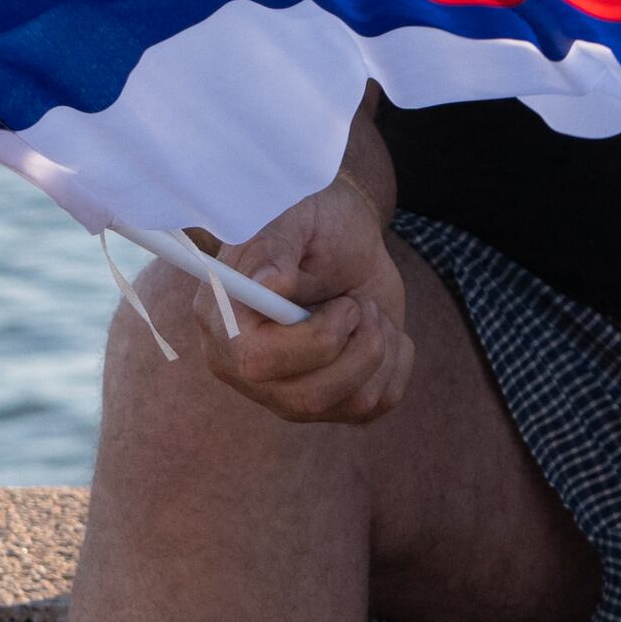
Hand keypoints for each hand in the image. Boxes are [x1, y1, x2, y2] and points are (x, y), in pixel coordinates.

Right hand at [170, 175, 415, 426]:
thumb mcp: (291, 217)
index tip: (344, 303)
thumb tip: (267, 283)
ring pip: (353, 404)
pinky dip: (397, 360)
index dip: (314, 338)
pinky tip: (379, 329)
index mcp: (223, 323)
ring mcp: (289, 391)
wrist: (345, 234)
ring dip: (379, 346)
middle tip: (361, 303)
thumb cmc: (309, 218)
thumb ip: (273, 247)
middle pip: (309, 399)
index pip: (256, 363)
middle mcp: (247, 369)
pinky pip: (379, 402)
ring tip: (365, 308)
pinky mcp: (332, 399)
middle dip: (358, 347)